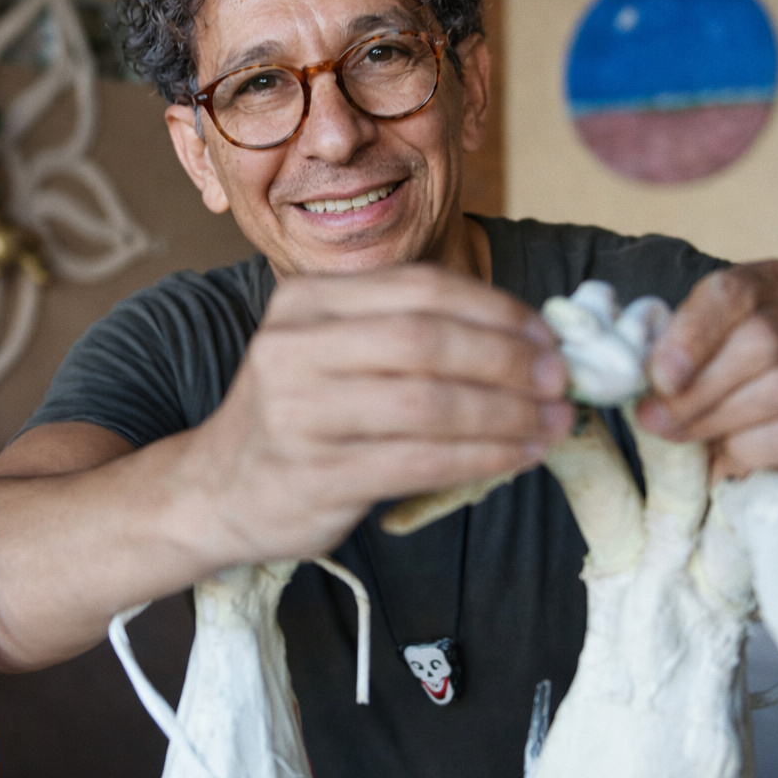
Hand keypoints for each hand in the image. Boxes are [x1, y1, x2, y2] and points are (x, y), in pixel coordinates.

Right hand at [186, 264, 573, 562]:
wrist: (217, 489)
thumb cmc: (301, 416)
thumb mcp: (332, 351)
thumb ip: (406, 334)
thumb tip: (527, 339)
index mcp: (306, 301)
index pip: (419, 288)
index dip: (496, 309)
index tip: (547, 336)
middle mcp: (295, 347)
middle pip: (427, 340)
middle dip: (508, 360)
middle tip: (560, 380)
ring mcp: (300, 412)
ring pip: (429, 402)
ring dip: (506, 413)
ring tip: (553, 423)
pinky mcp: (316, 475)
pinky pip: (420, 461)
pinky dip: (482, 457)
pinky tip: (518, 457)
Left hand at [634, 261, 777, 491]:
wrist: (771, 453)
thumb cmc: (717, 393)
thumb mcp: (688, 363)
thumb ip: (667, 355)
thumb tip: (635, 371)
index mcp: (770, 283)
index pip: (734, 291)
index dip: (691, 334)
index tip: (658, 377)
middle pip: (762, 339)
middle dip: (700, 385)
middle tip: (655, 417)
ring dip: (718, 417)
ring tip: (679, 435)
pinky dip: (750, 448)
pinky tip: (726, 454)